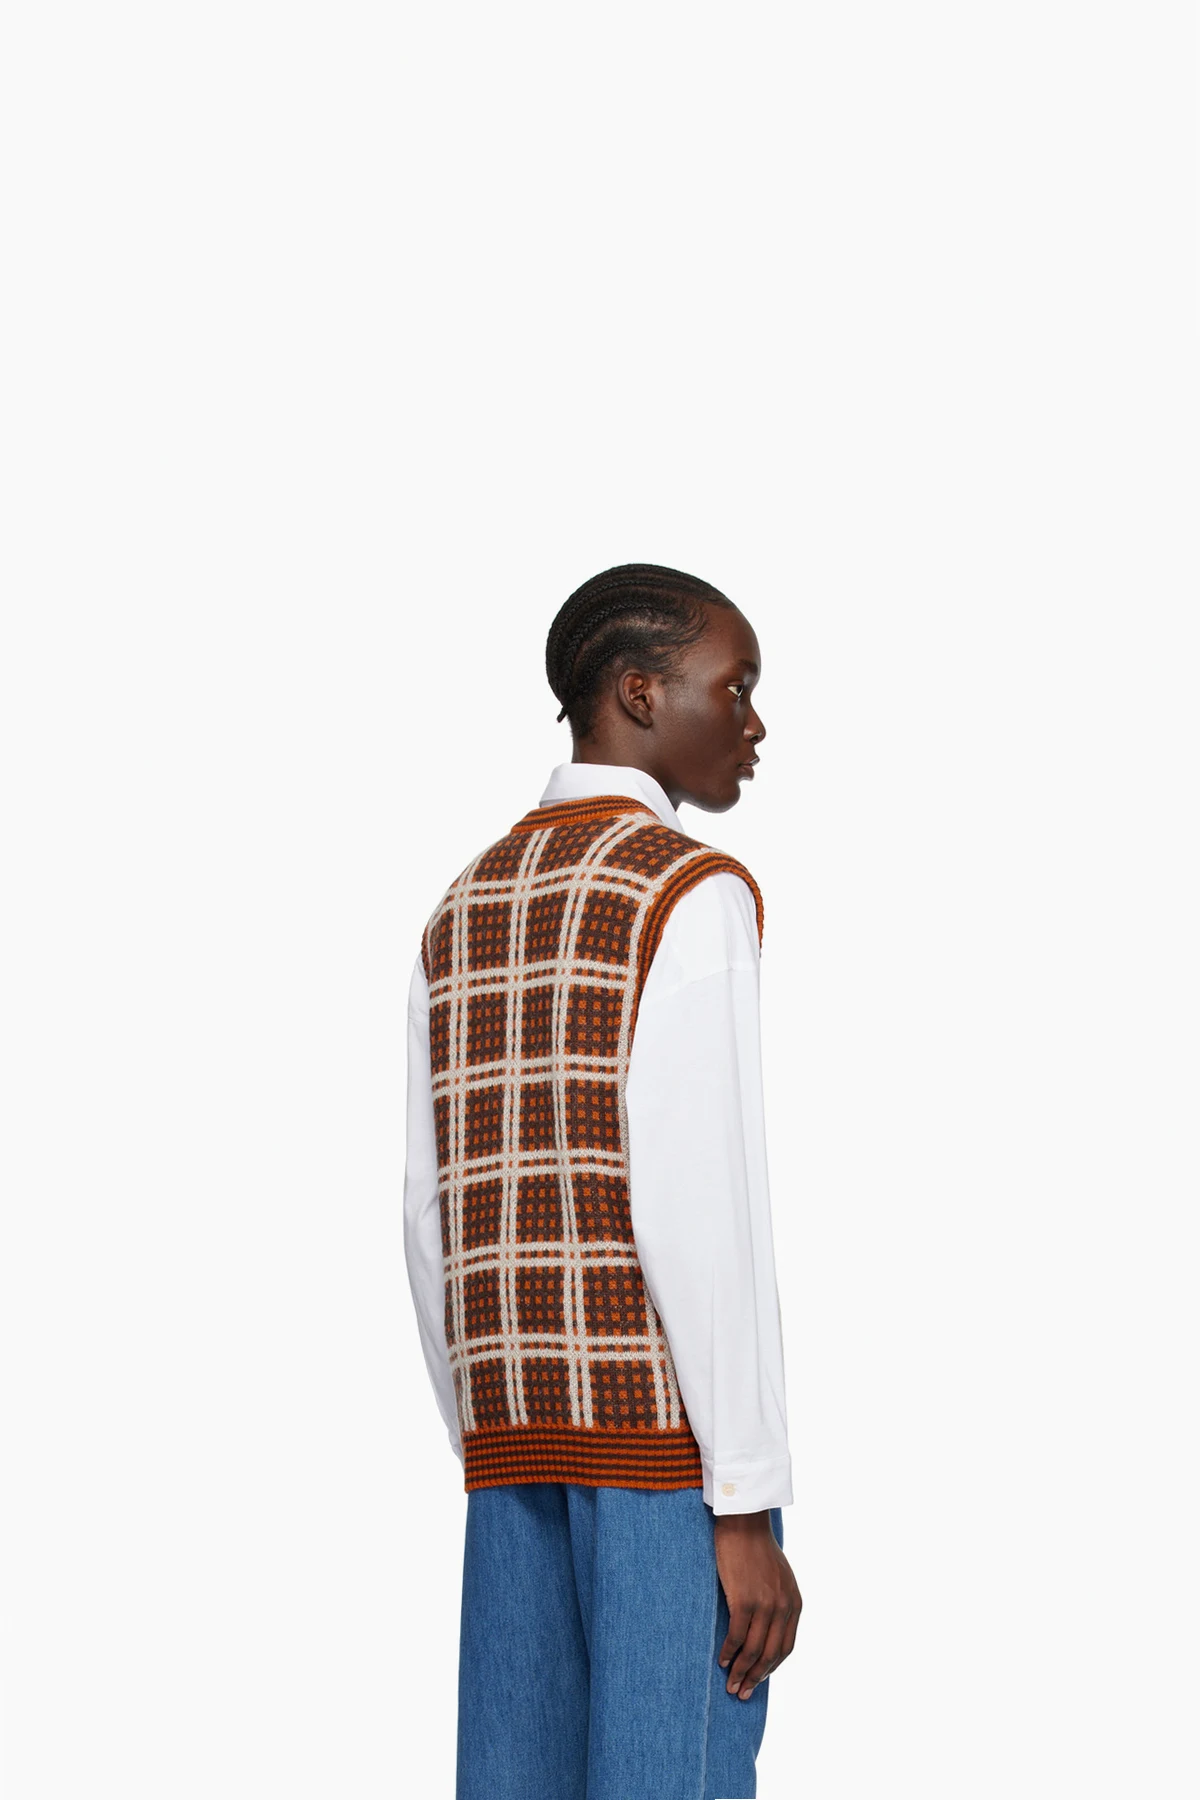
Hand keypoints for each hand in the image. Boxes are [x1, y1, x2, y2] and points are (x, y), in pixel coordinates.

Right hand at [713, 1510, 801, 1698]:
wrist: (744, 1523)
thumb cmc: (756, 1548)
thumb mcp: (778, 1577)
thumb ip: (778, 1602)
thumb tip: (766, 1629)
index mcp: (794, 1603)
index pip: (785, 1647)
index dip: (771, 1668)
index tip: (757, 1680)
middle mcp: (783, 1607)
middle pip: (771, 1655)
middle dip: (756, 1678)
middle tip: (742, 1693)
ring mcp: (765, 1605)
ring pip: (754, 1650)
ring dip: (741, 1672)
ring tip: (730, 1684)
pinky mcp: (744, 1600)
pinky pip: (737, 1636)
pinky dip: (730, 1653)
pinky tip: (721, 1660)